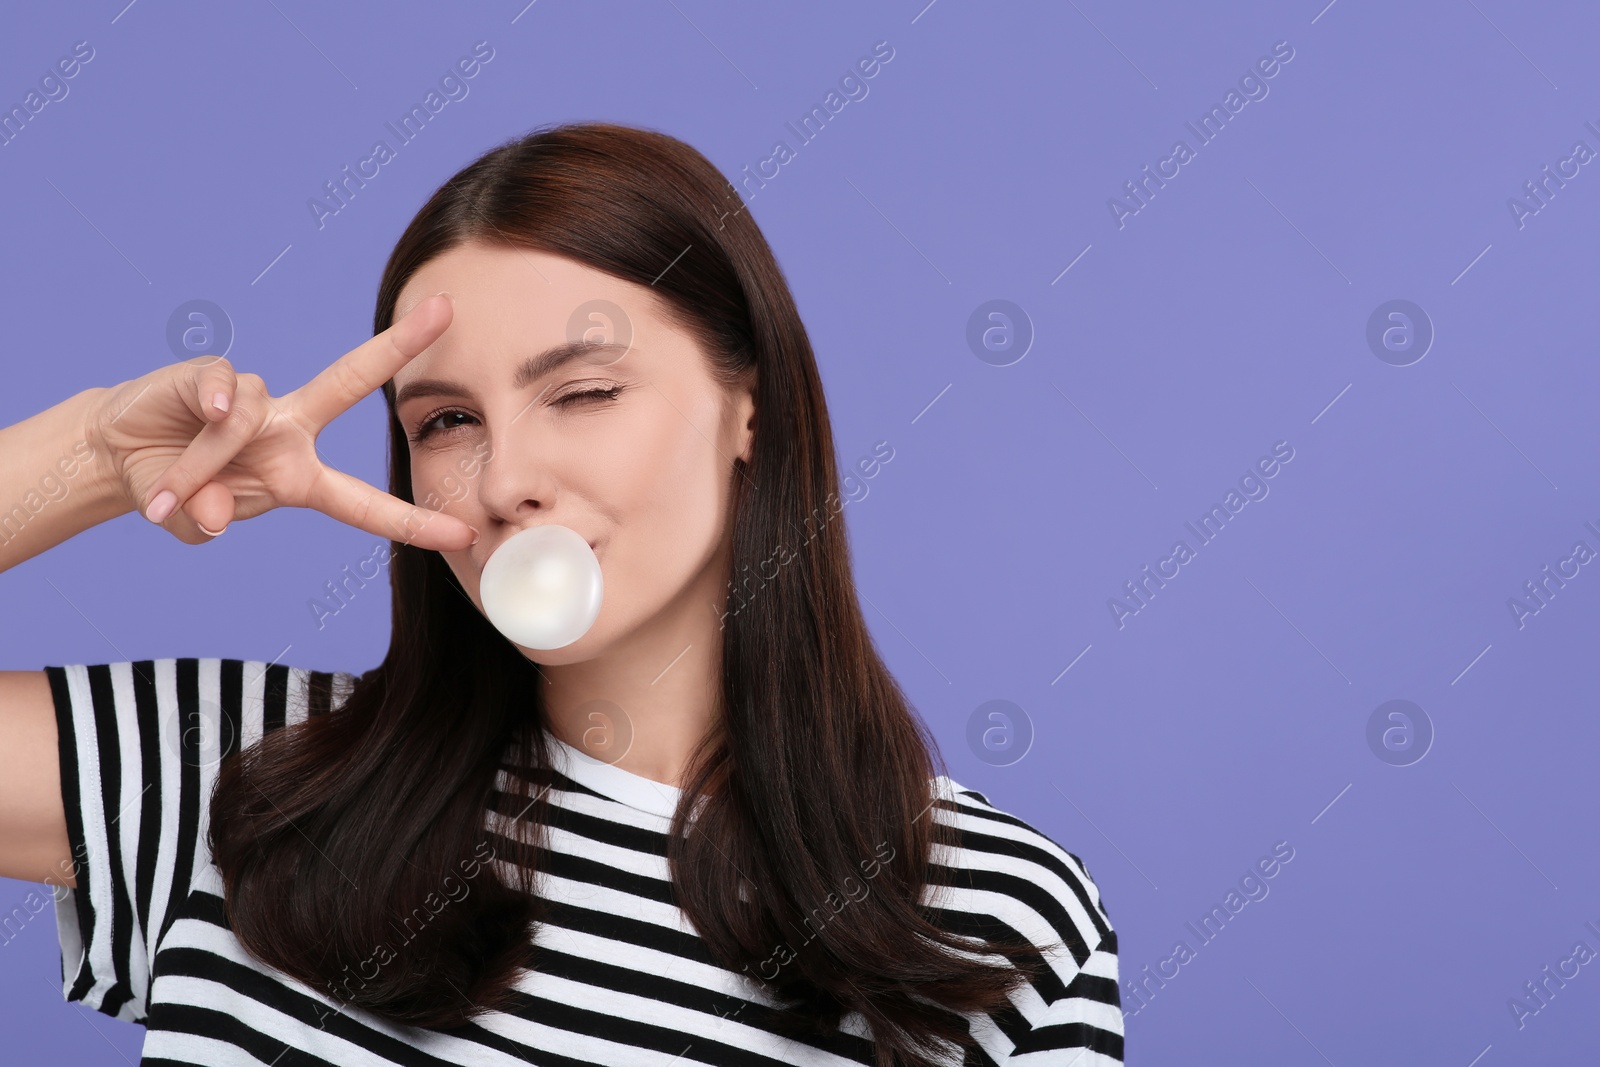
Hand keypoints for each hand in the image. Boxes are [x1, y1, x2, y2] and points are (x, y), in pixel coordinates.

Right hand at [89, 294, 475, 550]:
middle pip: (352, 381)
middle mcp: (290, 429)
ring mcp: (253, 399)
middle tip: (448, 309)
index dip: (414, 521)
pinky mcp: (212, 375)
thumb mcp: (192, 520)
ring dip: (203, 461)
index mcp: (302, 478)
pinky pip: (223, 389)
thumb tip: (215, 510)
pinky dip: (208, 406)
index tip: (464, 532)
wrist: (117, 457)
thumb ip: (206, 523)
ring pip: (247, 418)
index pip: (367, 503)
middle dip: (399, 344)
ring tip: (168, 489)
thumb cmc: (174, 491)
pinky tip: (196, 419)